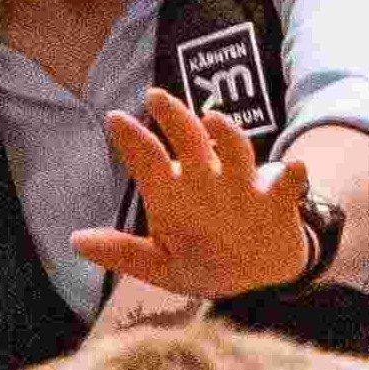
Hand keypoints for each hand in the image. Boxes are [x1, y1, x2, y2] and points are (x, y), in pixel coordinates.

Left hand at [68, 91, 316, 302]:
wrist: (260, 272)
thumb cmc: (204, 260)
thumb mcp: (160, 264)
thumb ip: (123, 253)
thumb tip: (75, 240)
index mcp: (174, 194)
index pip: (149, 161)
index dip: (132, 140)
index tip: (115, 119)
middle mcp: (207, 181)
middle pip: (191, 141)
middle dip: (174, 118)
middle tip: (155, 97)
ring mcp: (243, 188)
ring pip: (236, 152)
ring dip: (227, 135)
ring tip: (213, 120)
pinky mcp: (275, 203)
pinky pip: (286, 185)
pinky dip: (291, 177)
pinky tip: (293, 169)